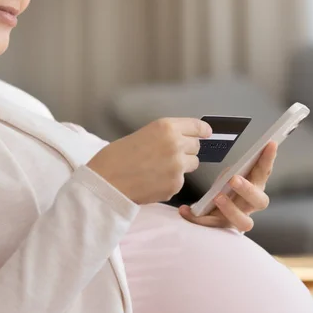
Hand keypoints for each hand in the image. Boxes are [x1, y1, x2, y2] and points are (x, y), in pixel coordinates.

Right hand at [87, 118, 211, 203]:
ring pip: (191, 165)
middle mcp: (176, 145)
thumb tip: (182, 141)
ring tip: (157, 170)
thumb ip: (164, 136)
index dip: (203, 131)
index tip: (207, 133)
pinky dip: (169, 183)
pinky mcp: (175, 185)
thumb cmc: (115, 158)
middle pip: (196, 147)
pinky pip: (179, 182)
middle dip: (187, 150)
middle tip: (169, 156)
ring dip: (180, 167)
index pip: (196, 126)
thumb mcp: (142, 135)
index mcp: (166, 127)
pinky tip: (151, 182)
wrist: (105, 183)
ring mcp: (178, 167)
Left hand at [179, 141, 276, 232]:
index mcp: (255, 187)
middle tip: (234, 179)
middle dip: (248, 189)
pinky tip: (186, 209)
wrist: (214, 212)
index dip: (268, 159)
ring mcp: (238, 219)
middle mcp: (250, 205)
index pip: (265, 172)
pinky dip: (198, 218)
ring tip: (217, 197)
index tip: (269, 144)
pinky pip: (212, 225)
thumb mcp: (231, 175)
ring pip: (244, 221)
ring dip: (231, 209)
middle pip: (260, 201)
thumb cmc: (226, 190)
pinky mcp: (222, 227)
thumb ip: (238, 168)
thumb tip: (238, 159)